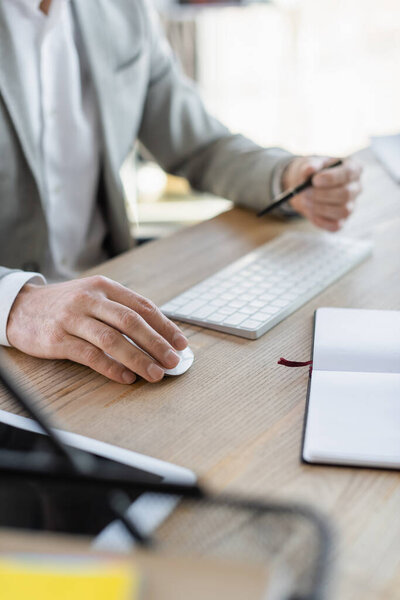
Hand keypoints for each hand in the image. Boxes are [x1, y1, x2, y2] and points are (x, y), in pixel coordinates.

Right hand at [6, 276, 187, 383]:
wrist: (19, 308)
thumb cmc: (65, 305)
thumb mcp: (93, 296)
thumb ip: (120, 310)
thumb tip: (157, 335)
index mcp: (104, 287)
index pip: (142, 306)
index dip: (164, 326)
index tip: (181, 343)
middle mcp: (89, 299)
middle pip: (131, 322)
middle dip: (157, 344)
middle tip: (173, 361)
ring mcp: (72, 318)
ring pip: (112, 339)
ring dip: (138, 358)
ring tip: (155, 373)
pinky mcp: (57, 339)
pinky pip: (89, 355)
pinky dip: (111, 368)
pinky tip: (126, 377)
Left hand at [283, 156, 362, 231]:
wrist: (308, 188)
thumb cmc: (314, 173)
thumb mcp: (311, 164)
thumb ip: (310, 166)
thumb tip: (309, 169)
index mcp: (353, 168)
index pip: (348, 173)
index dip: (331, 178)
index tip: (315, 180)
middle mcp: (356, 188)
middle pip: (345, 194)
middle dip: (322, 195)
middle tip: (304, 193)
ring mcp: (351, 206)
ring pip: (342, 211)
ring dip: (320, 208)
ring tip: (305, 201)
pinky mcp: (342, 221)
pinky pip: (335, 226)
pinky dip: (320, 221)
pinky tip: (310, 212)